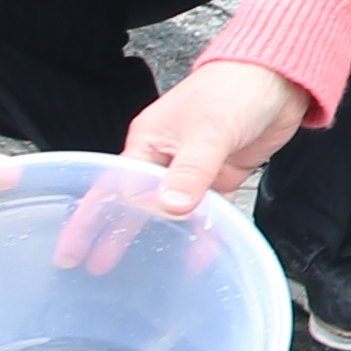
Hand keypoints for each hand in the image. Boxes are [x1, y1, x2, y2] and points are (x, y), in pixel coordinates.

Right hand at [100, 59, 311, 253]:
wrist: (280, 78)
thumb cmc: (234, 89)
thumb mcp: (208, 131)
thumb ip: (190, 170)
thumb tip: (169, 206)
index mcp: (148, 141)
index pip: (112, 186)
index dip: (91, 219)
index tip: (71, 250)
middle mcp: (165, 156)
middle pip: (137, 203)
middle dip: (117, 235)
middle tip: (97, 268)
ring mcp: (194, 168)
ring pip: (173, 211)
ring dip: (163, 238)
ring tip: (147, 271)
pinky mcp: (222, 175)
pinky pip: (208, 210)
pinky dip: (204, 231)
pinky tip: (201, 253)